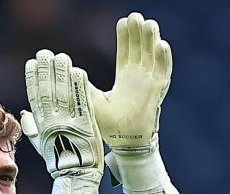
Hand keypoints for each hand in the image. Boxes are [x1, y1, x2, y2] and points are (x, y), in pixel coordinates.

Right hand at [21, 50, 102, 193]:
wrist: (77, 175)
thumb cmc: (59, 162)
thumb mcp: (42, 145)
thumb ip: (33, 128)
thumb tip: (24, 113)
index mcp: (42, 126)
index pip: (35, 98)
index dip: (33, 79)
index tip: (32, 63)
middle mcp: (54, 122)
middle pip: (48, 91)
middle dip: (46, 70)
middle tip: (45, 53)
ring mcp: (70, 122)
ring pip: (64, 93)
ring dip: (62, 73)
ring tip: (61, 57)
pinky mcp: (86, 124)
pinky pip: (82, 101)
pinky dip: (79, 86)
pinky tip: (77, 71)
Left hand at [90, 12, 171, 151]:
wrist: (123, 142)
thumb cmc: (108, 126)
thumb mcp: (90, 100)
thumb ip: (80, 85)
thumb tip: (66, 70)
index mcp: (125, 79)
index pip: (126, 52)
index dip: (125, 37)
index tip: (122, 21)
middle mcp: (139, 78)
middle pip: (140, 49)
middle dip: (138, 33)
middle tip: (134, 16)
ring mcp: (150, 83)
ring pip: (152, 56)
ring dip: (151, 39)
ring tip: (147, 23)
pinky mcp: (157, 91)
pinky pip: (163, 71)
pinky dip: (163, 58)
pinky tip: (161, 45)